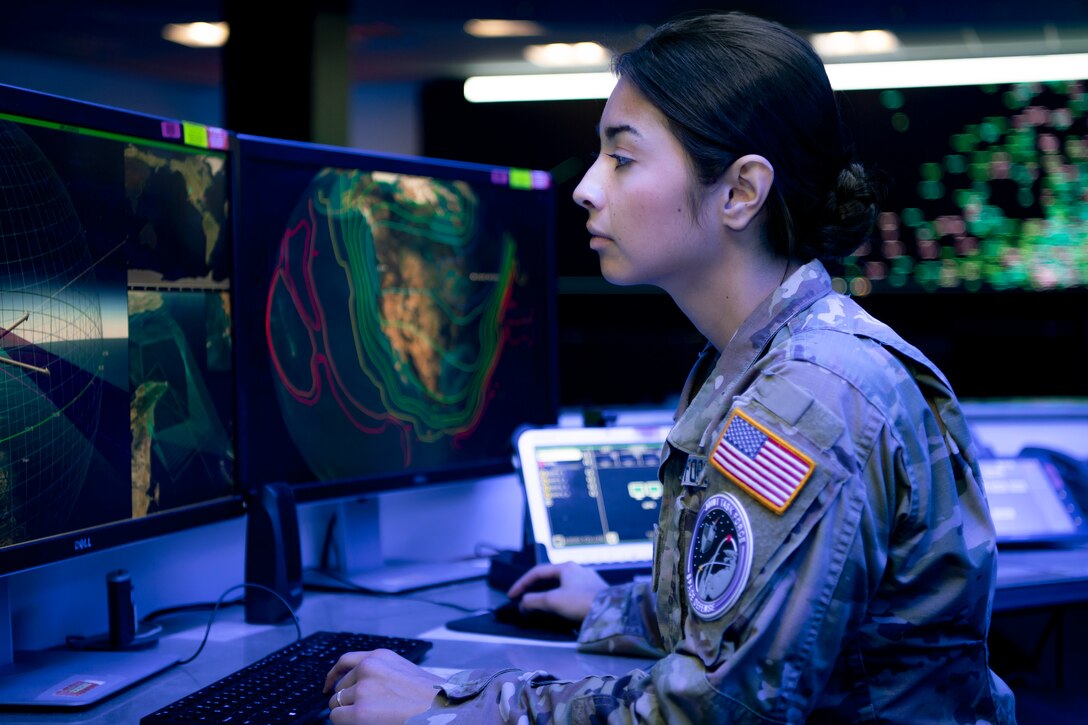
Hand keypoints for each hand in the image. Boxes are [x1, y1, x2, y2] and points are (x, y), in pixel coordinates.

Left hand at [324, 648, 443, 723]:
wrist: (442, 710)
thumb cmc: (430, 697)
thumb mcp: (403, 672)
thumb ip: (380, 672)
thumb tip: (357, 687)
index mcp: (380, 656)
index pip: (345, 661)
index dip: (333, 676)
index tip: (327, 686)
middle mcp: (368, 668)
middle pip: (340, 689)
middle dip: (348, 701)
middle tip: (369, 712)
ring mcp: (362, 689)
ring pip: (336, 705)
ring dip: (349, 714)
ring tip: (375, 718)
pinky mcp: (359, 711)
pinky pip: (337, 719)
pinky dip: (346, 724)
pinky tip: (366, 724)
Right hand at [508, 562, 608, 621]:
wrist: (611, 611)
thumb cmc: (580, 602)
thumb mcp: (553, 601)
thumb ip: (534, 601)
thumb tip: (522, 603)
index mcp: (565, 567)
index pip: (537, 572)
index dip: (521, 583)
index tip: (511, 595)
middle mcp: (577, 569)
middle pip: (549, 578)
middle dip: (534, 589)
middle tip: (524, 599)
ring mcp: (587, 579)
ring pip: (561, 585)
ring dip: (547, 595)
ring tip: (540, 606)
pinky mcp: (595, 591)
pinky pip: (572, 592)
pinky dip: (560, 599)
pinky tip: (560, 609)